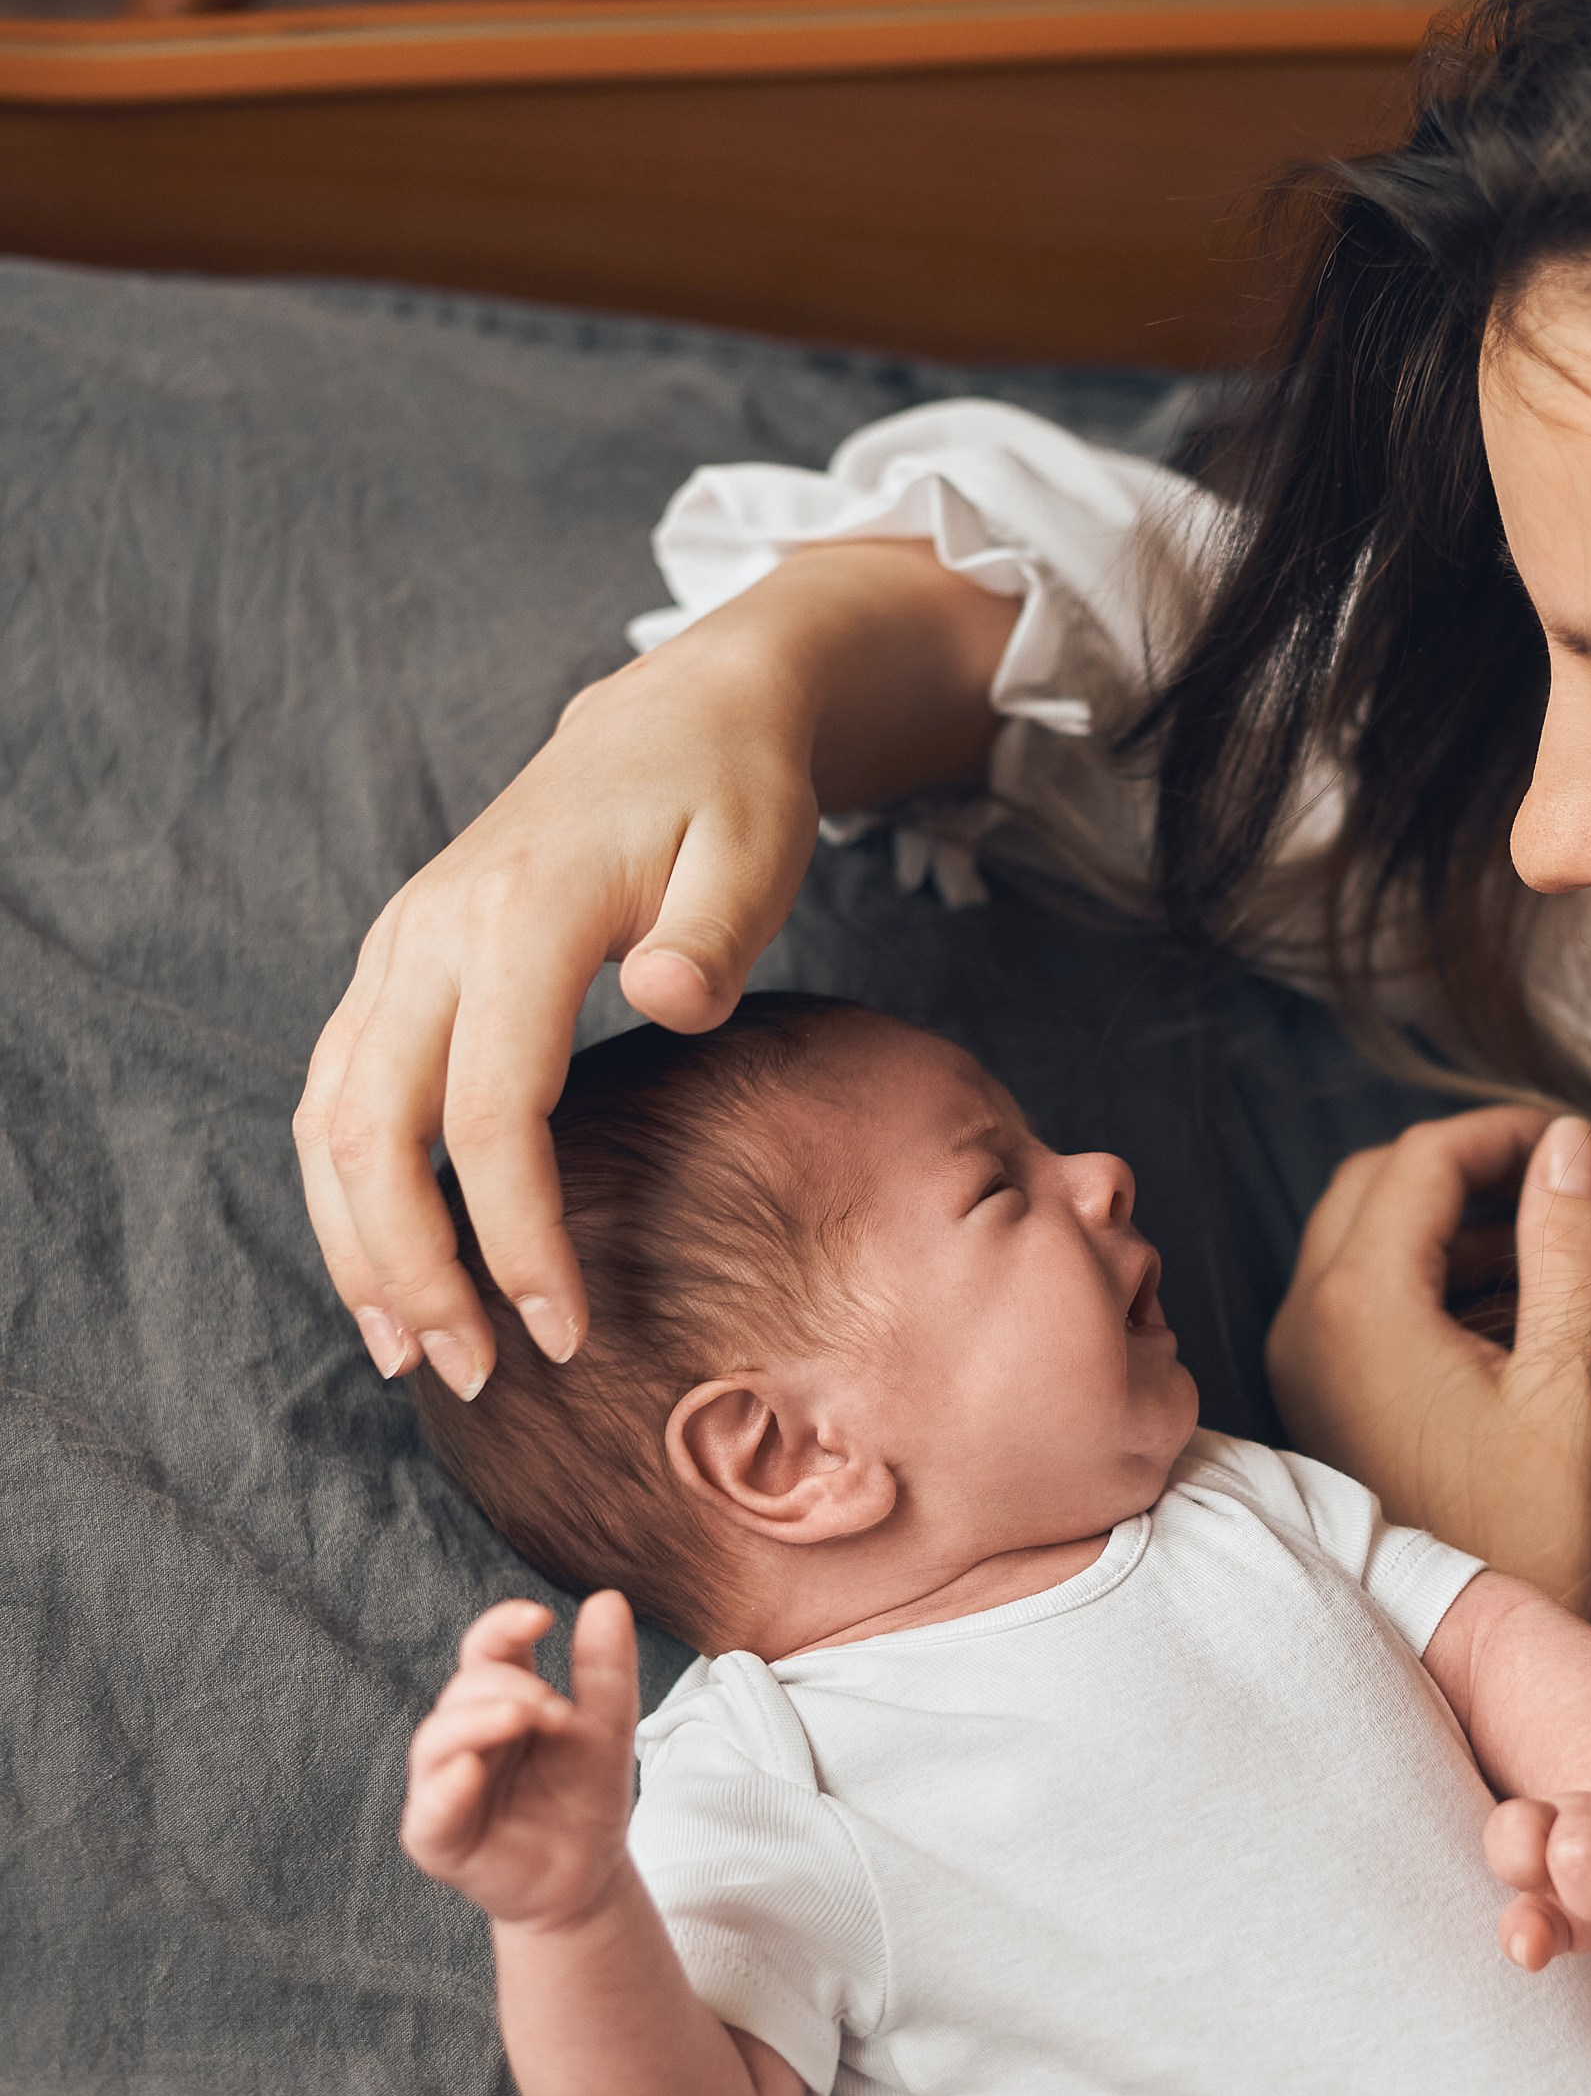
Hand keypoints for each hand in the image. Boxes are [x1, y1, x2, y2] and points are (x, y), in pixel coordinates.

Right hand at [295, 542, 1011, 1397]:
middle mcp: (430, 930)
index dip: (516, 1235)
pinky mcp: (395, 965)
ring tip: (408, 1354)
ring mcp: (399, 946)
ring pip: (329, 1118)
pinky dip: (346, 1192)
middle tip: (468, 1378)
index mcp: (520, 913)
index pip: (491, 1112)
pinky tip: (386, 1273)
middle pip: (374, 1130)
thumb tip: (670, 1001)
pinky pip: (337, 1093)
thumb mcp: (756, 848)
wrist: (675, 716)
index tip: (563, 1334)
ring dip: (356, 1245)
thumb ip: (715, 932)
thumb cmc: (730, 795)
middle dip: (410, 1269)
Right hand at [402, 1593, 638, 1932]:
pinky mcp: (435, 1837)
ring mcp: (443, 1785)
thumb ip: (604, 1671)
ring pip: (436, 1739)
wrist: (588, 1878)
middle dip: (508, 1688)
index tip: (539, 1618)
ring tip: (520, 1717)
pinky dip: (445, 1789)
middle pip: (464, 1689)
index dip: (503, 1627)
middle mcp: (463, 1736)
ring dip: (476, 1722)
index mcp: (500, 1700)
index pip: (488, 1648)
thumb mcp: (608, 1731)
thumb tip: (608, 1598)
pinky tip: (470, 1771)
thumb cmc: (585, 1797)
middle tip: (557, 1709)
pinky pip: (428, 1809)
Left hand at [1268, 1107, 1590, 1602]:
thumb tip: (1569, 1144)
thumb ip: (1567, 1245)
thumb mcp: (1569, 1378)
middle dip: (1465, 1162)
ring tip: (1539, 1239)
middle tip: (1552, 1175)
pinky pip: (1349, 1287)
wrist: (1470, 1631)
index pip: (1422, 1159)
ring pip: (1356, 1229)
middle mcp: (1309, 1319)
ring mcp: (1299, 1356)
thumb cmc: (1528, 1526)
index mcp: (1365, 1305)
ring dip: (1441, 1214)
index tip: (1571, 1138)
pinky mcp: (1310, 1388)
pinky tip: (1496, 1298)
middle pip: (1375, 1180)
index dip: (1501, 1131)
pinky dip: (1415, 1265)